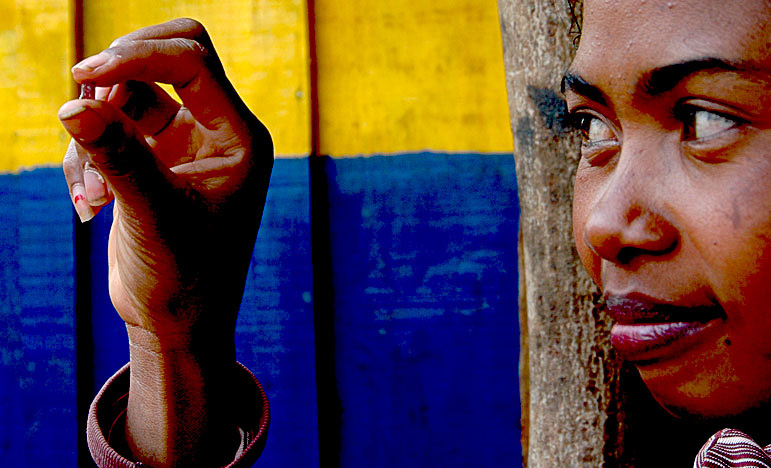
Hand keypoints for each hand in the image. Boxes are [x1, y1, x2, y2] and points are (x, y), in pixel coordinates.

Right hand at [58, 19, 272, 466]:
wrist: (179, 324)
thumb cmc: (185, 281)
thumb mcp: (152, 218)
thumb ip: (116, 160)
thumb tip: (73, 105)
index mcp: (240, 138)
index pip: (193, 60)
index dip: (137, 56)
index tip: (87, 77)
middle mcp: (219, 132)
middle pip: (169, 55)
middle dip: (119, 71)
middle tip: (84, 97)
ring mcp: (187, 143)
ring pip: (131, 92)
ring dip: (96, 128)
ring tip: (91, 192)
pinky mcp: (156, 160)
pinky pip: (113, 126)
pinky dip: (89, 153)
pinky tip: (88, 206)